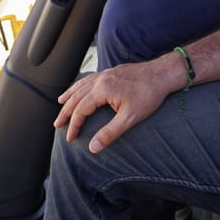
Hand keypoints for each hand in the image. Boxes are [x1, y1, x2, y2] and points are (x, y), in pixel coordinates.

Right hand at [53, 58, 178, 152]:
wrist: (163, 73)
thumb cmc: (149, 95)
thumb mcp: (130, 118)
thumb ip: (110, 133)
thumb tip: (92, 147)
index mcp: (102, 89)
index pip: (81, 110)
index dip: (73, 125)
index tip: (69, 138)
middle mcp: (100, 79)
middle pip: (76, 97)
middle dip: (65, 112)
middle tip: (57, 125)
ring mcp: (105, 74)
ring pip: (81, 85)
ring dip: (70, 96)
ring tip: (60, 103)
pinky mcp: (111, 72)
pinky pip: (89, 79)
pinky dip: (80, 85)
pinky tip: (81, 88)